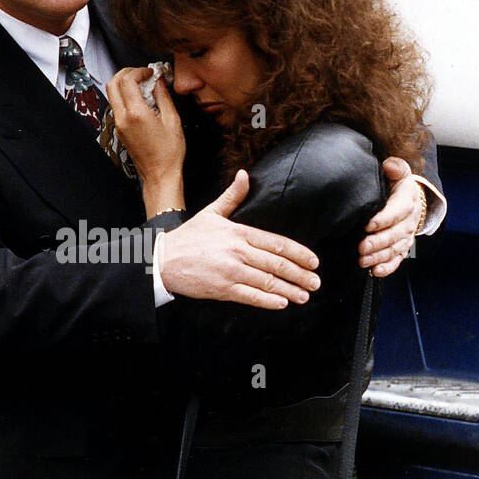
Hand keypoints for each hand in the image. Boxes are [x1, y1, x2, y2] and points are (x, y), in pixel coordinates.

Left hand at [106, 68, 185, 210]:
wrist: (160, 175)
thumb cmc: (168, 154)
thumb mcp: (173, 120)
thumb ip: (163, 96)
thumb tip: (159, 81)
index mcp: (136, 114)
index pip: (127, 80)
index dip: (138, 71)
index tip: (149, 72)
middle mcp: (123, 118)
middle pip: (112, 84)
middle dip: (126, 73)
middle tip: (141, 73)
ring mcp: (119, 125)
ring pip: (112, 95)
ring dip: (124, 85)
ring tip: (143, 86)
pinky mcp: (120, 130)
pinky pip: (117, 106)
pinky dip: (126, 97)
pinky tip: (142, 100)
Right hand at [159, 170, 320, 307]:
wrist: (163, 260)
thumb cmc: (188, 237)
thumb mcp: (211, 212)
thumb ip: (233, 196)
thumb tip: (244, 174)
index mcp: (238, 232)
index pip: (276, 243)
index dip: (298, 253)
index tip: (313, 261)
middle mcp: (238, 251)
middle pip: (277, 264)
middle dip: (300, 274)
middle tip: (316, 282)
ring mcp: (231, 271)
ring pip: (267, 282)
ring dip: (290, 290)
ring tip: (304, 295)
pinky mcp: (222, 289)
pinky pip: (251, 296)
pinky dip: (268, 300)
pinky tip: (282, 303)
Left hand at [358, 157, 425, 276]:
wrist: (409, 200)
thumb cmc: (395, 186)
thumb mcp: (397, 173)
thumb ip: (395, 168)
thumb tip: (390, 165)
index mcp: (407, 201)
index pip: (397, 211)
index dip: (384, 219)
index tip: (368, 225)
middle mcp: (409, 221)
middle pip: (395, 234)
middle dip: (378, 243)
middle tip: (361, 248)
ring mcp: (406, 237)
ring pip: (394, 250)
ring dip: (379, 257)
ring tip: (362, 261)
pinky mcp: (402, 248)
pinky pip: (397, 260)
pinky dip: (387, 268)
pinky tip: (374, 272)